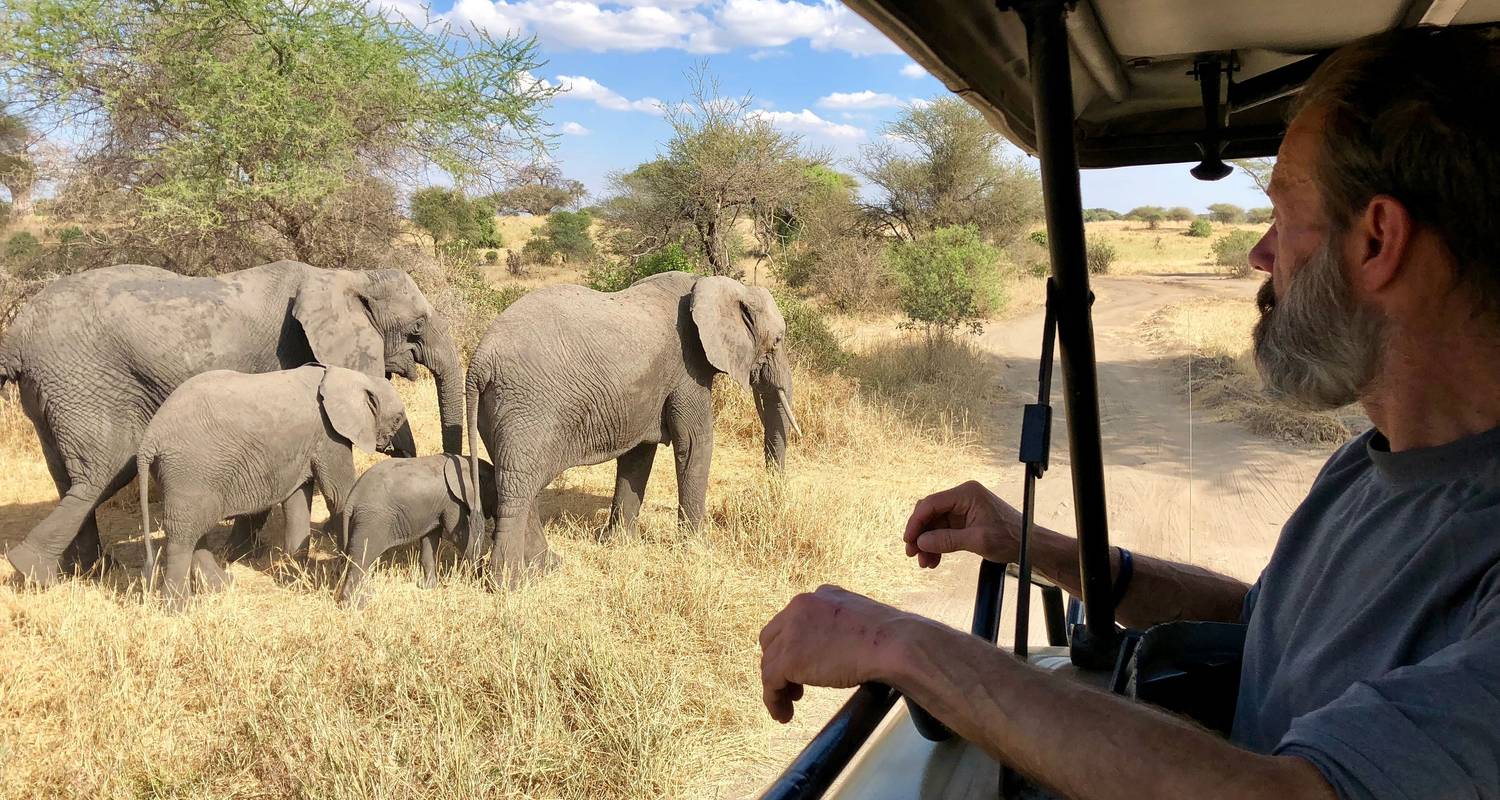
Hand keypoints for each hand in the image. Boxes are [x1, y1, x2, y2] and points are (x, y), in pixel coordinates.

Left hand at [759, 585, 914, 722]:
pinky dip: (773, 700)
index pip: (793, 621)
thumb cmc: (890, 638)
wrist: (894, 644)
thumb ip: (842, 627)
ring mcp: (792, 632)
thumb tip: (840, 649)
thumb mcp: (861, 620)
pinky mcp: (790, 658)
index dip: (793, 646)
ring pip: (770, 663)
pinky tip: (783, 715)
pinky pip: (770, 683)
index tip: (804, 667)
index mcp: (820, 596)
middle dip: (781, 663)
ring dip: (777, 686)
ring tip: (789, 706)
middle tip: (796, 687)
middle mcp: (800, 607)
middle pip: (773, 639)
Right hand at [903, 480, 1022, 567]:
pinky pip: (944, 532)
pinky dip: (938, 545)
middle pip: (930, 514)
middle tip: (912, 554)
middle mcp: (963, 497)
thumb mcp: (977, 541)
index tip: (908, 541)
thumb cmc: (1010, 538)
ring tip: (925, 563)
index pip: (931, 504)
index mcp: (966, 493)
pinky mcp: (965, 521)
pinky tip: (934, 560)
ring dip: (928, 544)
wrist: (1030, 546)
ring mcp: (963, 509)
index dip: (916, 522)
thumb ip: (947, 540)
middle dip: (920, 535)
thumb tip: (921, 542)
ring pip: (935, 525)